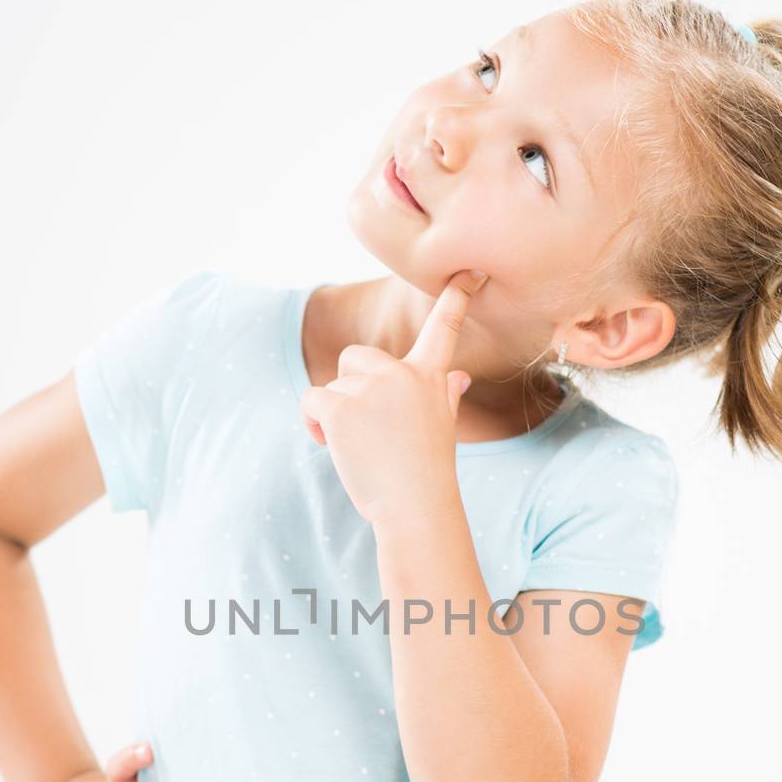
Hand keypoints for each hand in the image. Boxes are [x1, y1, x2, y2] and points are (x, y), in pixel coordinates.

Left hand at [298, 270, 487, 527]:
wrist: (415, 509)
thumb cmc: (426, 476)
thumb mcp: (440, 427)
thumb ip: (444, 394)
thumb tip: (459, 377)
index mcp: (430, 377)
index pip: (444, 329)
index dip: (455, 300)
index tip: (469, 272)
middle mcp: (402, 373)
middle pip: (355, 357)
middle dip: (349, 386)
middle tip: (364, 428)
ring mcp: (371, 387)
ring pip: (331, 386)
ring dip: (333, 416)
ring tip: (358, 448)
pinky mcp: (340, 405)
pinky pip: (311, 400)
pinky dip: (313, 424)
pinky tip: (330, 445)